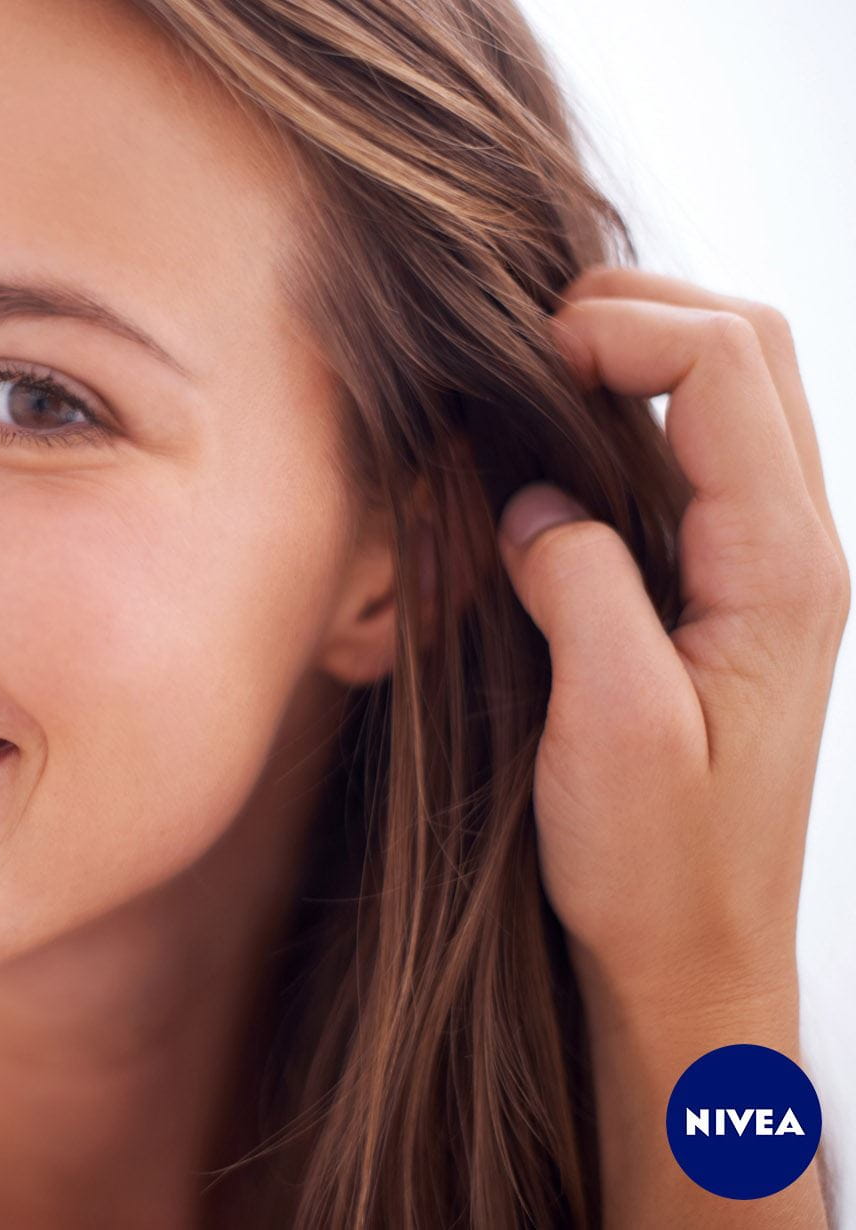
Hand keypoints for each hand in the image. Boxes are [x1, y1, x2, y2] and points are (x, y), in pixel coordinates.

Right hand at [495, 267, 849, 1004]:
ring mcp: (769, 565)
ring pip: (732, 388)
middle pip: (751, 347)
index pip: (726, 367)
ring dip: (637, 352)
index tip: (518, 361)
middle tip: (524, 344)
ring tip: (533, 374)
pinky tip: (557, 444)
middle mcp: (796, 548)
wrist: (696, 953)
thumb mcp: (611, 732)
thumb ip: (580, 590)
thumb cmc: (659, 866)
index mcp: (782, 568)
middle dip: (637, 309)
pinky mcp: (727, 588)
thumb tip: (533, 500)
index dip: (620, 327)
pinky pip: (697, 452)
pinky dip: (631, 412)